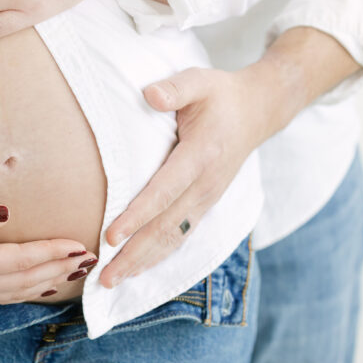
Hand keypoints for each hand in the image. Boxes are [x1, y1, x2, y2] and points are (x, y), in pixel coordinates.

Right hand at [0, 200, 97, 303]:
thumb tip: (4, 212)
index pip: (19, 261)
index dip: (51, 253)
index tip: (78, 243)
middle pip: (26, 280)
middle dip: (60, 269)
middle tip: (91, 258)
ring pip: (19, 292)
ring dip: (50, 281)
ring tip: (78, 272)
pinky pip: (6, 296)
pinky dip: (31, 291)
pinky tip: (46, 285)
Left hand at [98, 66, 278, 287]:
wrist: (257, 111)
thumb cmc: (220, 95)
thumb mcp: (200, 80)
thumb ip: (175, 88)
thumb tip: (150, 95)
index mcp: (200, 156)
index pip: (163, 191)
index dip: (136, 216)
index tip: (110, 235)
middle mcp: (205, 185)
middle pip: (165, 227)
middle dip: (133, 254)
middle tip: (104, 277)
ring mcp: (207, 199)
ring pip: (173, 238)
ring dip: (143, 262)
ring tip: (113, 281)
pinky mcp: (205, 205)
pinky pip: (181, 236)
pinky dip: (159, 256)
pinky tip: (137, 269)